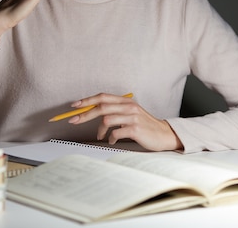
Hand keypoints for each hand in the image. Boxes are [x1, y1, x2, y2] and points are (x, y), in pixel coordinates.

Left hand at [67, 93, 183, 151]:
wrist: (164, 134)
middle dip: (85, 114)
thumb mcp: (130, 113)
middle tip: (73, 121)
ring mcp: (133, 117)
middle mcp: (129, 107)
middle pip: (101, 107)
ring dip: (99, 130)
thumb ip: (115, 111)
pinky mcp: (135, 129)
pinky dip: (111, 138)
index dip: (87, 100)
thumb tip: (93, 113)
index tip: (74, 106)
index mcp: (126, 101)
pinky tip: (113, 140)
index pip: (103, 97)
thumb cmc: (145, 126)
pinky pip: (115, 133)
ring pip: (107, 119)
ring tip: (101, 136)